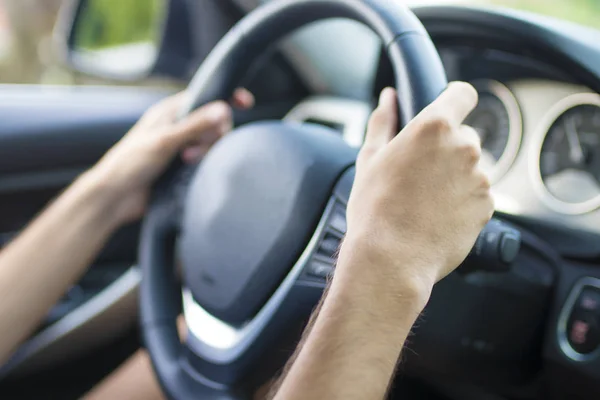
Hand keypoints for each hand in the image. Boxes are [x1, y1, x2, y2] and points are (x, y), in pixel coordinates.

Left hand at [91, 88, 253, 222]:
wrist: (116, 198)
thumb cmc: (130, 163)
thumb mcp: (164, 140)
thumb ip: (196, 125)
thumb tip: (224, 109)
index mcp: (171, 111)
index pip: (206, 95)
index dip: (225, 97)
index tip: (245, 102)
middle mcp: (179, 126)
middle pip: (215, 122)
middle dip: (213, 134)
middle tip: (193, 149)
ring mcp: (183, 147)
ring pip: (213, 143)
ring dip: (206, 151)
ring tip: (186, 161)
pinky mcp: (185, 167)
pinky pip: (207, 161)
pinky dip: (204, 165)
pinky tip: (190, 170)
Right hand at [343, 82, 493, 291]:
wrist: (391, 258)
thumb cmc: (375, 208)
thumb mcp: (370, 159)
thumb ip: (383, 122)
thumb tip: (389, 98)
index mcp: (433, 127)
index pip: (462, 94)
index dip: (455, 100)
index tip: (445, 113)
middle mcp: (464, 147)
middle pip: (464, 136)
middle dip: (447, 149)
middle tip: (420, 174)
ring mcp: (480, 177)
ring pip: (471, 168)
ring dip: (455, 177)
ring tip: (426, 202)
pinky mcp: (488, 206)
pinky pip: (477, 195)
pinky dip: (463, 202)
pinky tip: (438, 217)